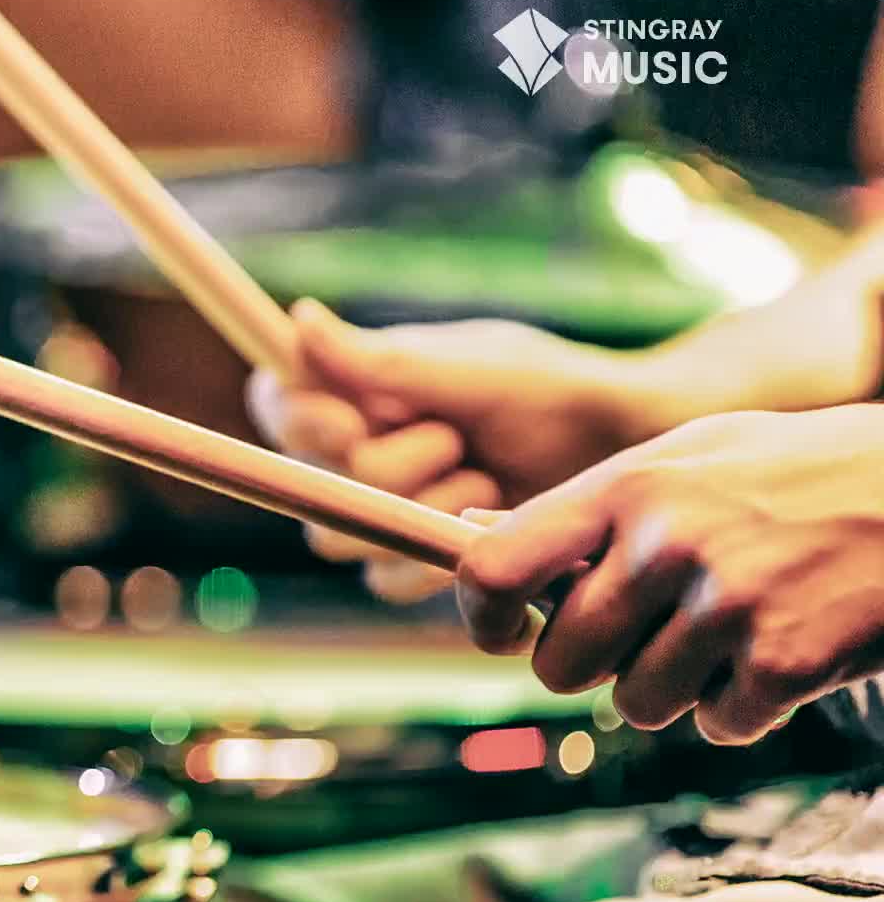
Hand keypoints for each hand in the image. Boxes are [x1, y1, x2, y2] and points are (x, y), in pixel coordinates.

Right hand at [247, 300, 660, 599]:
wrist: (625, 451)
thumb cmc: (551, 390)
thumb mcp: (469, 369)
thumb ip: (381, 363)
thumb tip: (299, 321)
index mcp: (357, 390)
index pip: (278, 404)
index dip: (298, 421)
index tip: (350, 422)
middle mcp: (359, 447)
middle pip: (308, 481)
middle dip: (384, 466)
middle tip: (454, 440)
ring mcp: (385, 506)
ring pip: (342, 536)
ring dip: (417, 506)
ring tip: (483, 479)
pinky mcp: (415, 558)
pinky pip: (385, 580)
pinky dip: (433, 556)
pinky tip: (485, 522)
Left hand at [456, 406, 883, 744]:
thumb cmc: (793, 474)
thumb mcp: (685, 458)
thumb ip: (584, 504)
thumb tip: (471, 527)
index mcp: (626, 487)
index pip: (495, 567)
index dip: (485, 616)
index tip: (505, 633)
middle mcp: (665, 544)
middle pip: (561, 666)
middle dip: (594, 668)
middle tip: (644, 637)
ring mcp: (725, 605)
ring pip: (639, 705)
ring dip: (677, 689)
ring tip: (729, 632)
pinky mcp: (784, 661)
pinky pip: (719, 725)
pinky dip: (745, 708)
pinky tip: (780, 650)